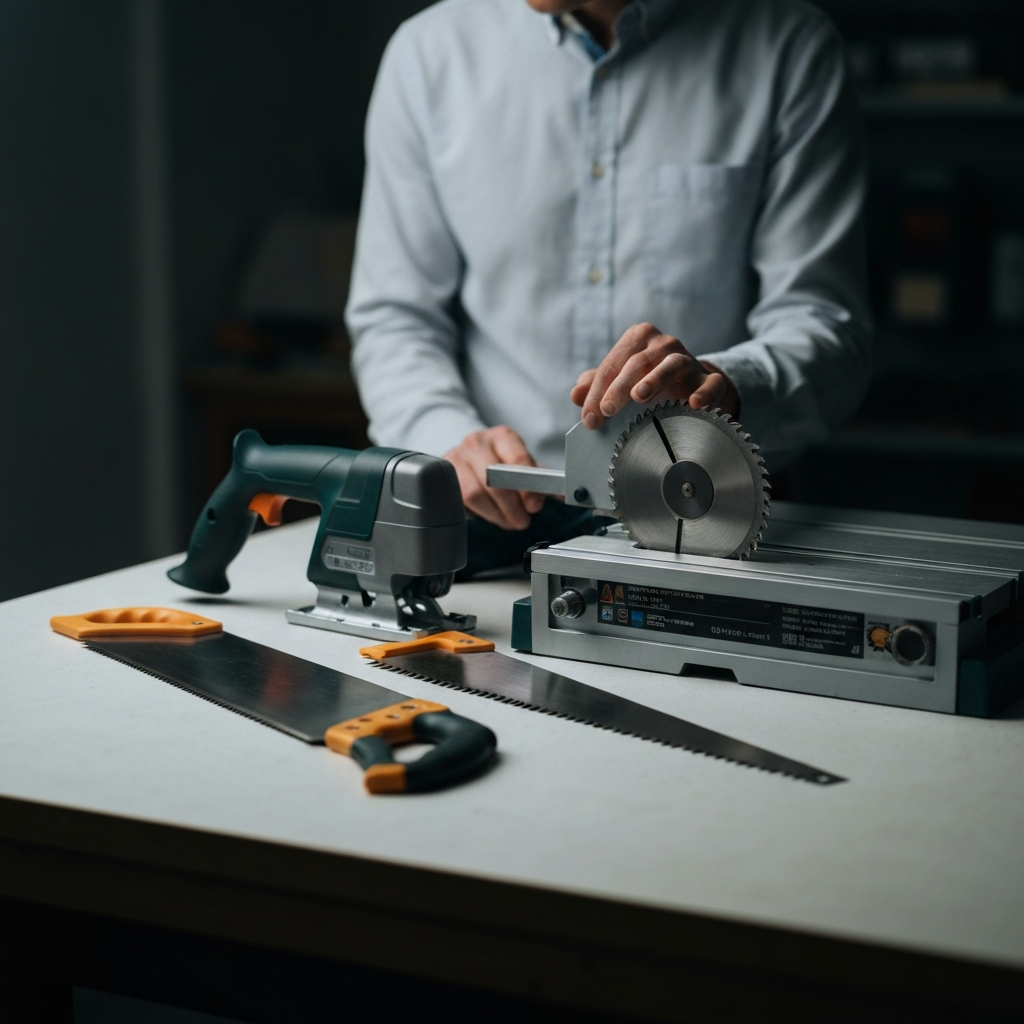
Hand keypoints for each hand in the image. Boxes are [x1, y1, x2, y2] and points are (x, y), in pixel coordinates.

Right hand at [444, 426, 545, 530]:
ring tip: (508, 521)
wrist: (469, 455)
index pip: (518, 460)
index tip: (534, 505)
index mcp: (502, 436)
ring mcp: (456, 457)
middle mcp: (477, 442)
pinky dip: (479, 513)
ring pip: (474, 493)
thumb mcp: (522, 465)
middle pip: (494, 480)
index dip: (528, 488)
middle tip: (522, 520)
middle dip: (511, 506)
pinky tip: (491, 515)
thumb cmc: (501, 462)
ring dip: (496, 514)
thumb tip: (560, 494)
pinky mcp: (443, 476)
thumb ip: (539, 479)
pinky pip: (459, 501)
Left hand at [570, 322, 738, 428]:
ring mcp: (688, 358)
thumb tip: (576, 395)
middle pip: (636, 364)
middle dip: (618, 389)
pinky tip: (694, 403)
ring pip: (671, 365)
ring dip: (654, 380)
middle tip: (606, 411)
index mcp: (637, 338)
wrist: (690, 385)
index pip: (611, 365)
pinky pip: (711, 383)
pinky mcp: (710, 378)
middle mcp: (663, 344)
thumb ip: (596, 386)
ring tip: (640, 395)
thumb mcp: (620, 380)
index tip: (590, 418)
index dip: (597, 392)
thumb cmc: (648, 380)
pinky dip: (704, 392)